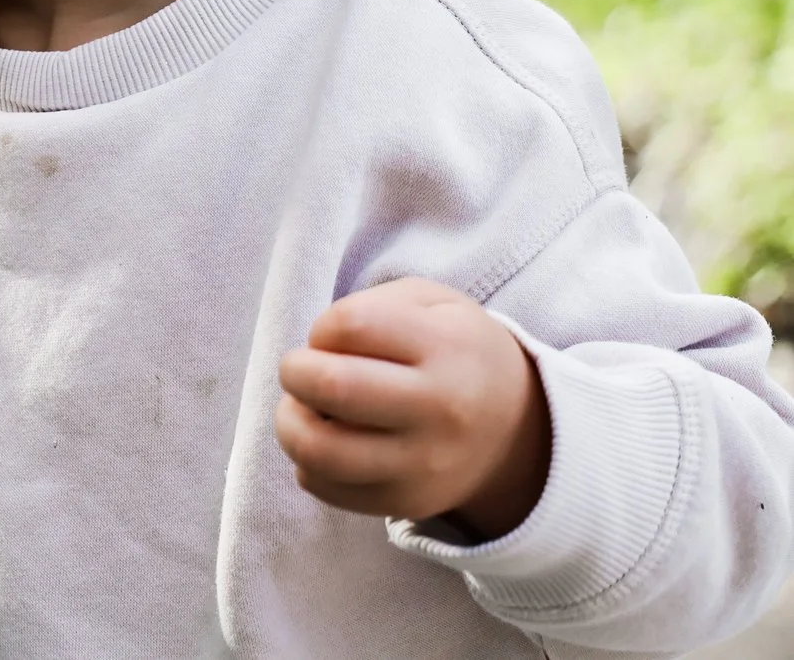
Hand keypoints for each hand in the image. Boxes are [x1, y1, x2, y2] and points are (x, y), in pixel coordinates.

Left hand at [275, 277, 551, 539]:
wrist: (517, 431)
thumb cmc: (453, 353)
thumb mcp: (431, 303)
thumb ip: (370, 307)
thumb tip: (316, 352)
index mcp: (447, 348)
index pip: (350, 325)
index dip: (322, 326)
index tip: (332, 336)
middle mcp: (441, 410)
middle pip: (331, 386)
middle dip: (294, 371)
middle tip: (302, 370)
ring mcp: (424, 465)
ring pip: (318, 450)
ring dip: (290, 422)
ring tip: (304, 409)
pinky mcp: (406, 503)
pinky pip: (323, 486)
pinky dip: (307, 461)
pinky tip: (328, 441)